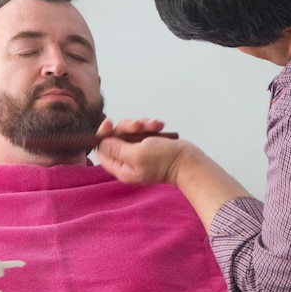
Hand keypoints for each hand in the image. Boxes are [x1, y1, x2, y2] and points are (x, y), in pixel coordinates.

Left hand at [96, 118, 251, 230]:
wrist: (189, 160)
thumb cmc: (165, 160)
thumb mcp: (137, 154)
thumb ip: (117, 149)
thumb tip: (101, 143)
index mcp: (122, 168)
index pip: (102, 151)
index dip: (104, 135)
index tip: (110, 123)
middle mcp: (129, 161)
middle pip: (116, 139)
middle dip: (127, 127)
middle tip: (138, 125)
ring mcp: (140, 153)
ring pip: (130, 132)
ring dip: (140, 124)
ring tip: (153, 125)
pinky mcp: (150, 145)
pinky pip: (143, 131)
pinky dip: (149, 126)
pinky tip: (159, 125)